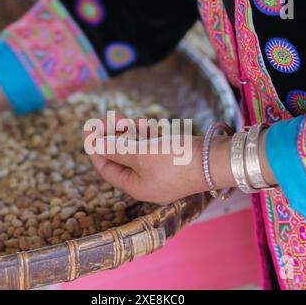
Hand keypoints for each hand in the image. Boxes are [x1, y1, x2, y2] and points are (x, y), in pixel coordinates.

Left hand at [83, 113, 207, 203]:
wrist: (216, 160)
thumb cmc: (176, 159)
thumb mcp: (141, 154)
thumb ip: (116, 149)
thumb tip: (94, 144)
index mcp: (135, 186)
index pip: (106, 168)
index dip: (95, 148)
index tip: (89, 128)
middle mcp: (146, 183)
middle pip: (121, 158)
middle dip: (113, 137)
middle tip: (110, 118)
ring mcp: (161, 172)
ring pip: (137, 151)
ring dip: (130, 134)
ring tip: (127, 119)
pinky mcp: (173, 161)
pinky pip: (153, 149)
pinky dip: (146, 137)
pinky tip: (145, 125)